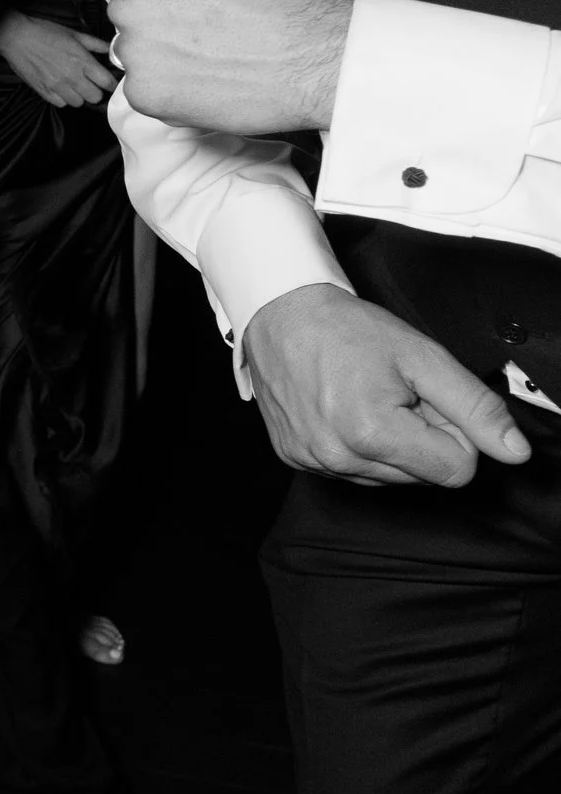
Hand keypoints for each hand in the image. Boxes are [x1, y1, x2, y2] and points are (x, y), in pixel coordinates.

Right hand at [0, 9, 116, 108]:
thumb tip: (109, 49)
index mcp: (82, 61)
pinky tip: (61, 88)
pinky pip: (61, 104)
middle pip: (95, 97)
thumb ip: (94, 44)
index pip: (106, 81)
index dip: (112, 84)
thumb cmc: (44, 32)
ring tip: (74, 86)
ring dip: (79, 96)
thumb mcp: (73, 34)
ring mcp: (57, 86)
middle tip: (91, 84)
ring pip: (78, 103)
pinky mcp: (44, 92)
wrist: (17, 37)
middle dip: (96, 91)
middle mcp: (72, 76)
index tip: (110, 83)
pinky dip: (63, 99)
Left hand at [106, 0, 351, 136]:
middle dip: (167, 7)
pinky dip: (170, 84)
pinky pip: (146, 85)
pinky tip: (209, 75)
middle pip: (137, 2)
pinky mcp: (147, 96)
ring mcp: (136, 55)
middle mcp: (131, 7)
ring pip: (140, 45)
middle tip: (217, 19)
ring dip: (166, 47)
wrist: (318, 61)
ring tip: (216, 49)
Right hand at [240, 282, 530, 488]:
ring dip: (391, 443)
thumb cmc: (346, 329)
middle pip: (423, 477)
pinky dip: (358, 445)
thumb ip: (475, 407)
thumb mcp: (424, 357)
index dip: (454, 431)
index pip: (456, 469)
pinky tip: (344, 409)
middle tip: (395, 393)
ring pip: (390, 478)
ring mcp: (313, 463)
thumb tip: (513, 451)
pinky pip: (353, 471)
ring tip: (366, 398)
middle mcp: (338, 458)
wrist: (280, 315)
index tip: (428, 399)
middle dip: (422, 437)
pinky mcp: (295, 461)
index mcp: (373, 434)